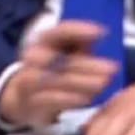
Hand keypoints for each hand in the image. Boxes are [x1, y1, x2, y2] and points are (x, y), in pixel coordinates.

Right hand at [0, 21, 118, 127]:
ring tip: (102, 84)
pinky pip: (48, 100)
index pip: (58, 32)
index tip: (102, 33)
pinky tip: (87, 99)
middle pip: (57, 59)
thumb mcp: (67, 53)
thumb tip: (101, 33)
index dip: (78, 30)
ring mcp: (28, 82)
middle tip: (112, 69)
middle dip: (86, 64)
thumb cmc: (54, 71)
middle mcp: (31, 61)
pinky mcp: (30, 103)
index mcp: (42, 43)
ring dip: (79, 82)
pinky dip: (68, 99)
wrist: (23, 99)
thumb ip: (82, 43)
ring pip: (51, 80)